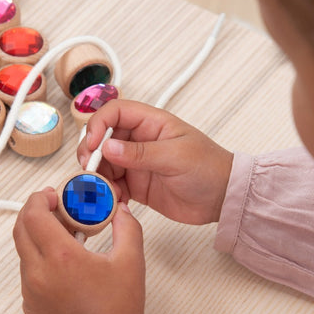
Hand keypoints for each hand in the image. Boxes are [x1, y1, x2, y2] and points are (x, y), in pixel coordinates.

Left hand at [13, 188, 147, 313]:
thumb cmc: (120, 307)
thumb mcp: (131, 259)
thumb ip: (126, 225)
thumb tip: (120, 209)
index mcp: (61, 258)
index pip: (34, 215)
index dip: (39, 199)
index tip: (51, 195)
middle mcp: (39, 274)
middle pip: (20, 229)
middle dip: (34, 212)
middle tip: (53, 208)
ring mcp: (31, 292)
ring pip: (23, 252)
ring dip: (37, 238)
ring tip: (63, 238)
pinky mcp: (31, 307)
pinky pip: (27, 274)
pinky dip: (39, 261)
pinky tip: (62, 265)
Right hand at [77, 100, 233, 224]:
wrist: (223, 199)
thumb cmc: (209, 168)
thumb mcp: (175, 157)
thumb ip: (140, 153)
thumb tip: (107, 147)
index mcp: (151, 123)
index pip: (115, 113)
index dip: (98, 125)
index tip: (93, 145)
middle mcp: (140, 141)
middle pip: (103, 139)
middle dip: (92, 153)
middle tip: (91, 170)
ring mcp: (137, 163)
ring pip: (105, 164)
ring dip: (99, 176)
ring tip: (105, 190)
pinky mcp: (137, 185)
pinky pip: (113, 186)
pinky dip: (108, 193)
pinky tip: (114, 200)